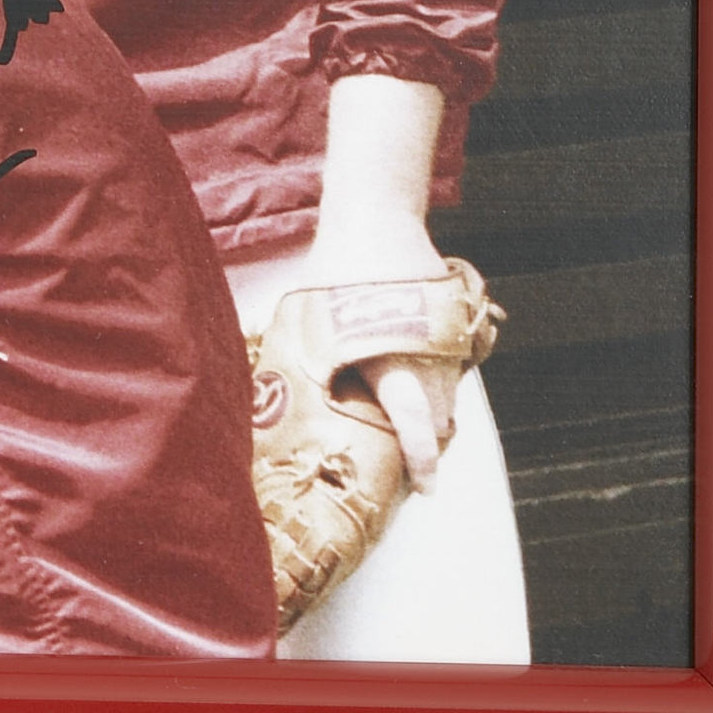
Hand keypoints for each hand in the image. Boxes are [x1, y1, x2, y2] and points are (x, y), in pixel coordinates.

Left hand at [296, 204, 456, 491]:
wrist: (377, 223)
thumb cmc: (336, 274)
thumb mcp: (307, 322)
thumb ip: (300, 359)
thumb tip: (257, 386)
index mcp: (393, 361)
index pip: (417, 424)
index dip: (422, 461)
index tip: (425, 488)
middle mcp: (430, 358)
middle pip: (438, 418)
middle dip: (424, 444)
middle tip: (402, 463)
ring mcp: (448, 344)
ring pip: (448, 395)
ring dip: (430, 414)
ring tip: (402, 425)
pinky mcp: (456, 329)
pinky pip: (450, 370)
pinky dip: (435, 385)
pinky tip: (411, 384)